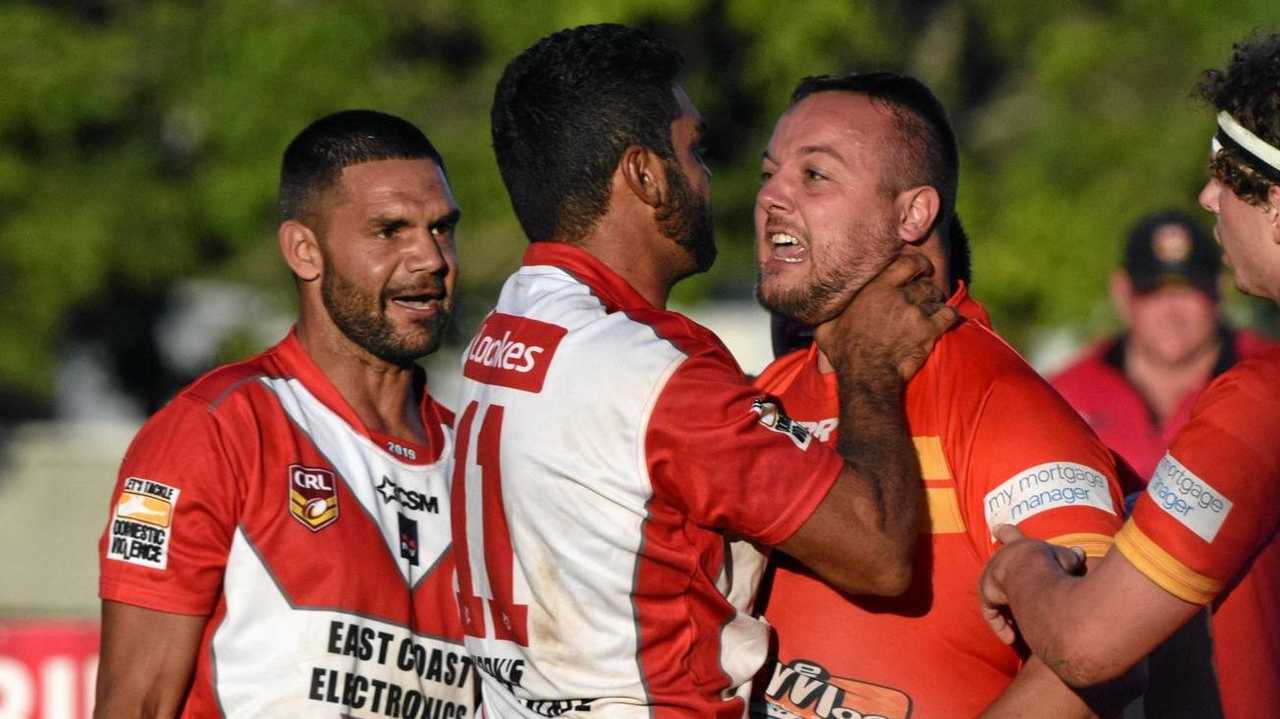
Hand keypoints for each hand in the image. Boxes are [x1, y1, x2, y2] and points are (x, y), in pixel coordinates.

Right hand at [813, 253, 958, 381]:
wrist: (866, 374)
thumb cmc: (844, 351)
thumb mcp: (827, 327)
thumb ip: (829, 313)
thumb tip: (818, 310)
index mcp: (875, 289)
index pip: (906, 263)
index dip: (918, 264)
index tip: (920, 268)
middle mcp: (898, 296)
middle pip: (924, 282)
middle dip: (928, 286)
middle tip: (926, 293)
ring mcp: (916, 312)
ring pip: (937, 298)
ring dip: (936, 302)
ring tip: (933, 308)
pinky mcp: (929, 330)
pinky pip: (948, 315)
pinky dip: (949, 316)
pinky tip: (946, 319)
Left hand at [979, 525, 1085, 644]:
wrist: (1035, 576)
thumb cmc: (1054, 566)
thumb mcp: (1066, 560)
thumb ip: (1071, 558)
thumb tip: (1080, 553)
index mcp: (1021, 547)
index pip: (1012, 535)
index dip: (1008, 533)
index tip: (998, 528)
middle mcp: (1002, 558)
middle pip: (997, 565)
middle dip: (1001, 577)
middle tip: (1006, 595)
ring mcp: (991, 574)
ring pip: (994, 593)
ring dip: (1005, 609)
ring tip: (1016, 628)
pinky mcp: (986, 593)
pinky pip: (990, 611)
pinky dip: (1000, 624)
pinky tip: (1011, 638)